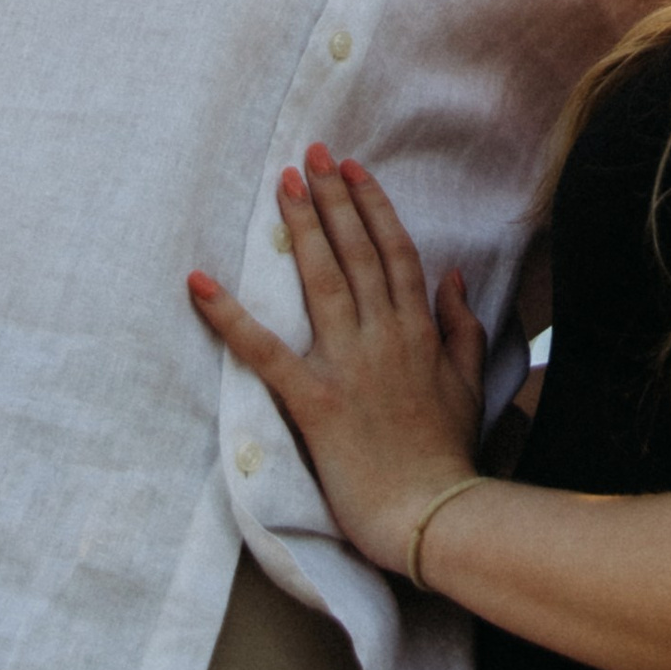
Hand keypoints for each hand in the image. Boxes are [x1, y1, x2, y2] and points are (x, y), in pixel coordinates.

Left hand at [189, 146, 487, 577]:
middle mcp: (383, 335)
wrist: (428, 514)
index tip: (353, 170)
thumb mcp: (469, 383)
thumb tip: (453, 277)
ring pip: (320, 281)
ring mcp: (347, 364)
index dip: (372, 206)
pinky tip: (201, 284)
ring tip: (282, 185)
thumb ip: (462, 326)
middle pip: (355, 252)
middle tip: (311, 154)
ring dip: (301, 229)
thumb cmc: (447, 454)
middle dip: (332, 199)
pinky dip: (229, 317)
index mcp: (418, 330)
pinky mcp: (312, 400)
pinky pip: (265, 352)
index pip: (394, 251)